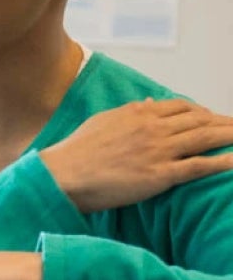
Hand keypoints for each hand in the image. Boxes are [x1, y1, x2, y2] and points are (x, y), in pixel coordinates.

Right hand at [40, 98, 232, 213]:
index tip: (212, 118)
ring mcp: (159, 151)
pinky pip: (200, 166)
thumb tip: (148, 104)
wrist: (64, 174)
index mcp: (139, 113)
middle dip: (224, 123)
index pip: (181, 107)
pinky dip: (222, 162)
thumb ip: (129, 112)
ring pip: (205, 138)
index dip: (202, 112)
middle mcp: (153, 128)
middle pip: (200, 120)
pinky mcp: (161, 175)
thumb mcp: (102, 122)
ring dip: (230, 136)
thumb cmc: (76, 151)